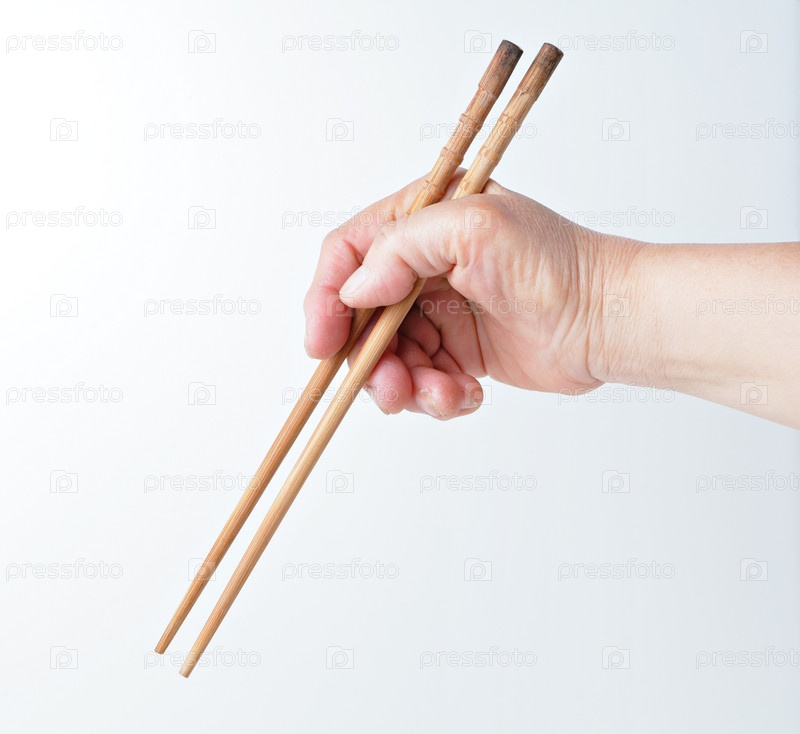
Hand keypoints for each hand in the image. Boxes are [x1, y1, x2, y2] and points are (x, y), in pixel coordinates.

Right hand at [303, 172, 638, 418]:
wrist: (607, 321)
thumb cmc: (556, 264)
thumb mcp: (475, 229)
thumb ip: (401, 249)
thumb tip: (354, 290)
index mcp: (422, 220)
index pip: (349, 253)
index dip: (326, 298)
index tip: (321, 344)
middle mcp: (424, 265)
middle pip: (361, 316)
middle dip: (369, 359)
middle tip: (388, 388)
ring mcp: (439, 310)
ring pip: (388, 357)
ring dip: (405, 385)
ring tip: (442, 395)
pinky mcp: (457, 351)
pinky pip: (421, 381)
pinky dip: (435, 396)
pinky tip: (467, 394)